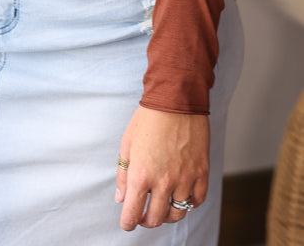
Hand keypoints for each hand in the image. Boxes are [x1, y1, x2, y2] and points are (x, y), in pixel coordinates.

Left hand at [115, 106, 209, 229]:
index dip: (127, 222)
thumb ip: (123, 174)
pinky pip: (197, 200)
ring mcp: (184, 179)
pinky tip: (181, 196)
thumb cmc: (148, 119)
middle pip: (155, 219)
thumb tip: (121, 198)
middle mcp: (163, 182)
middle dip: (146, 221)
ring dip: (167, 215)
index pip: (132, 214)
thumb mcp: (127, 144)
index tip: (127, 222)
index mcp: (141, 175)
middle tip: (143, 214)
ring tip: (162, 206)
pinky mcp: (201, 172)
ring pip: (177, 214)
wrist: (176, 100)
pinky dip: (189, 203)